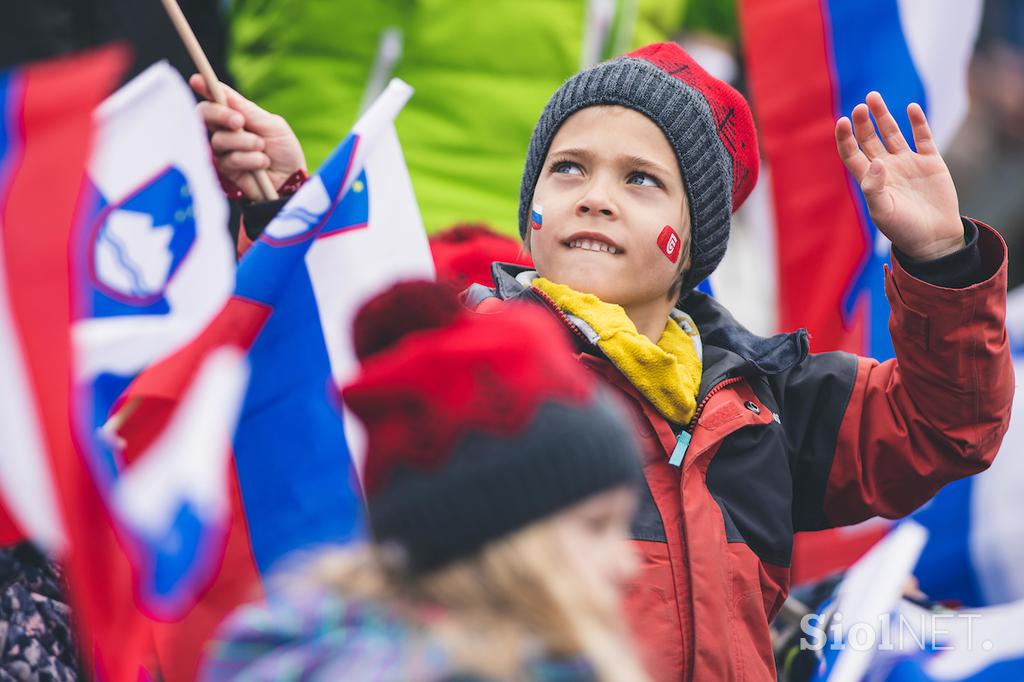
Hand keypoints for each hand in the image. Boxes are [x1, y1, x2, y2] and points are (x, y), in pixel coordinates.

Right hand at [190, 74, 305, 200]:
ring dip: (244, 142)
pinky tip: (262, 163)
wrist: (292, 180)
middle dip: (220, 114)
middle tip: (238, 121)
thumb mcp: (273, 126)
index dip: (205, 88)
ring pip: (219, 139)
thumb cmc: (284, 150)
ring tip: (262, 148)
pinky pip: (228, 159)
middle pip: (205, 114)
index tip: (197, 80)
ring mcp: (223, 149)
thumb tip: (226, 94)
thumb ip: (250, 112)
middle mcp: (226, 129)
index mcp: (237, 114)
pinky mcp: (225, 169)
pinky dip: (249, 159)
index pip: (217, 99)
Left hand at [835, 92, 963, 260]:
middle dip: (863, 123)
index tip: (842, 122)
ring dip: (883, 116)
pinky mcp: (930, 161)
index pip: (852, 154)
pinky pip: (922, 137)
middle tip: (860, 107)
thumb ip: (874, 188)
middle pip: (869, 139)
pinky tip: (910, 108)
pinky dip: (917, 122)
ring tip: (873, 97)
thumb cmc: (903, 229)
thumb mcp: (883, 212)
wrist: (934, 239)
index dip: (845, 138)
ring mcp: (907, 163)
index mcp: (869, 180)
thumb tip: (876, 162)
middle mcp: (886, 168)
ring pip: (892, 133)